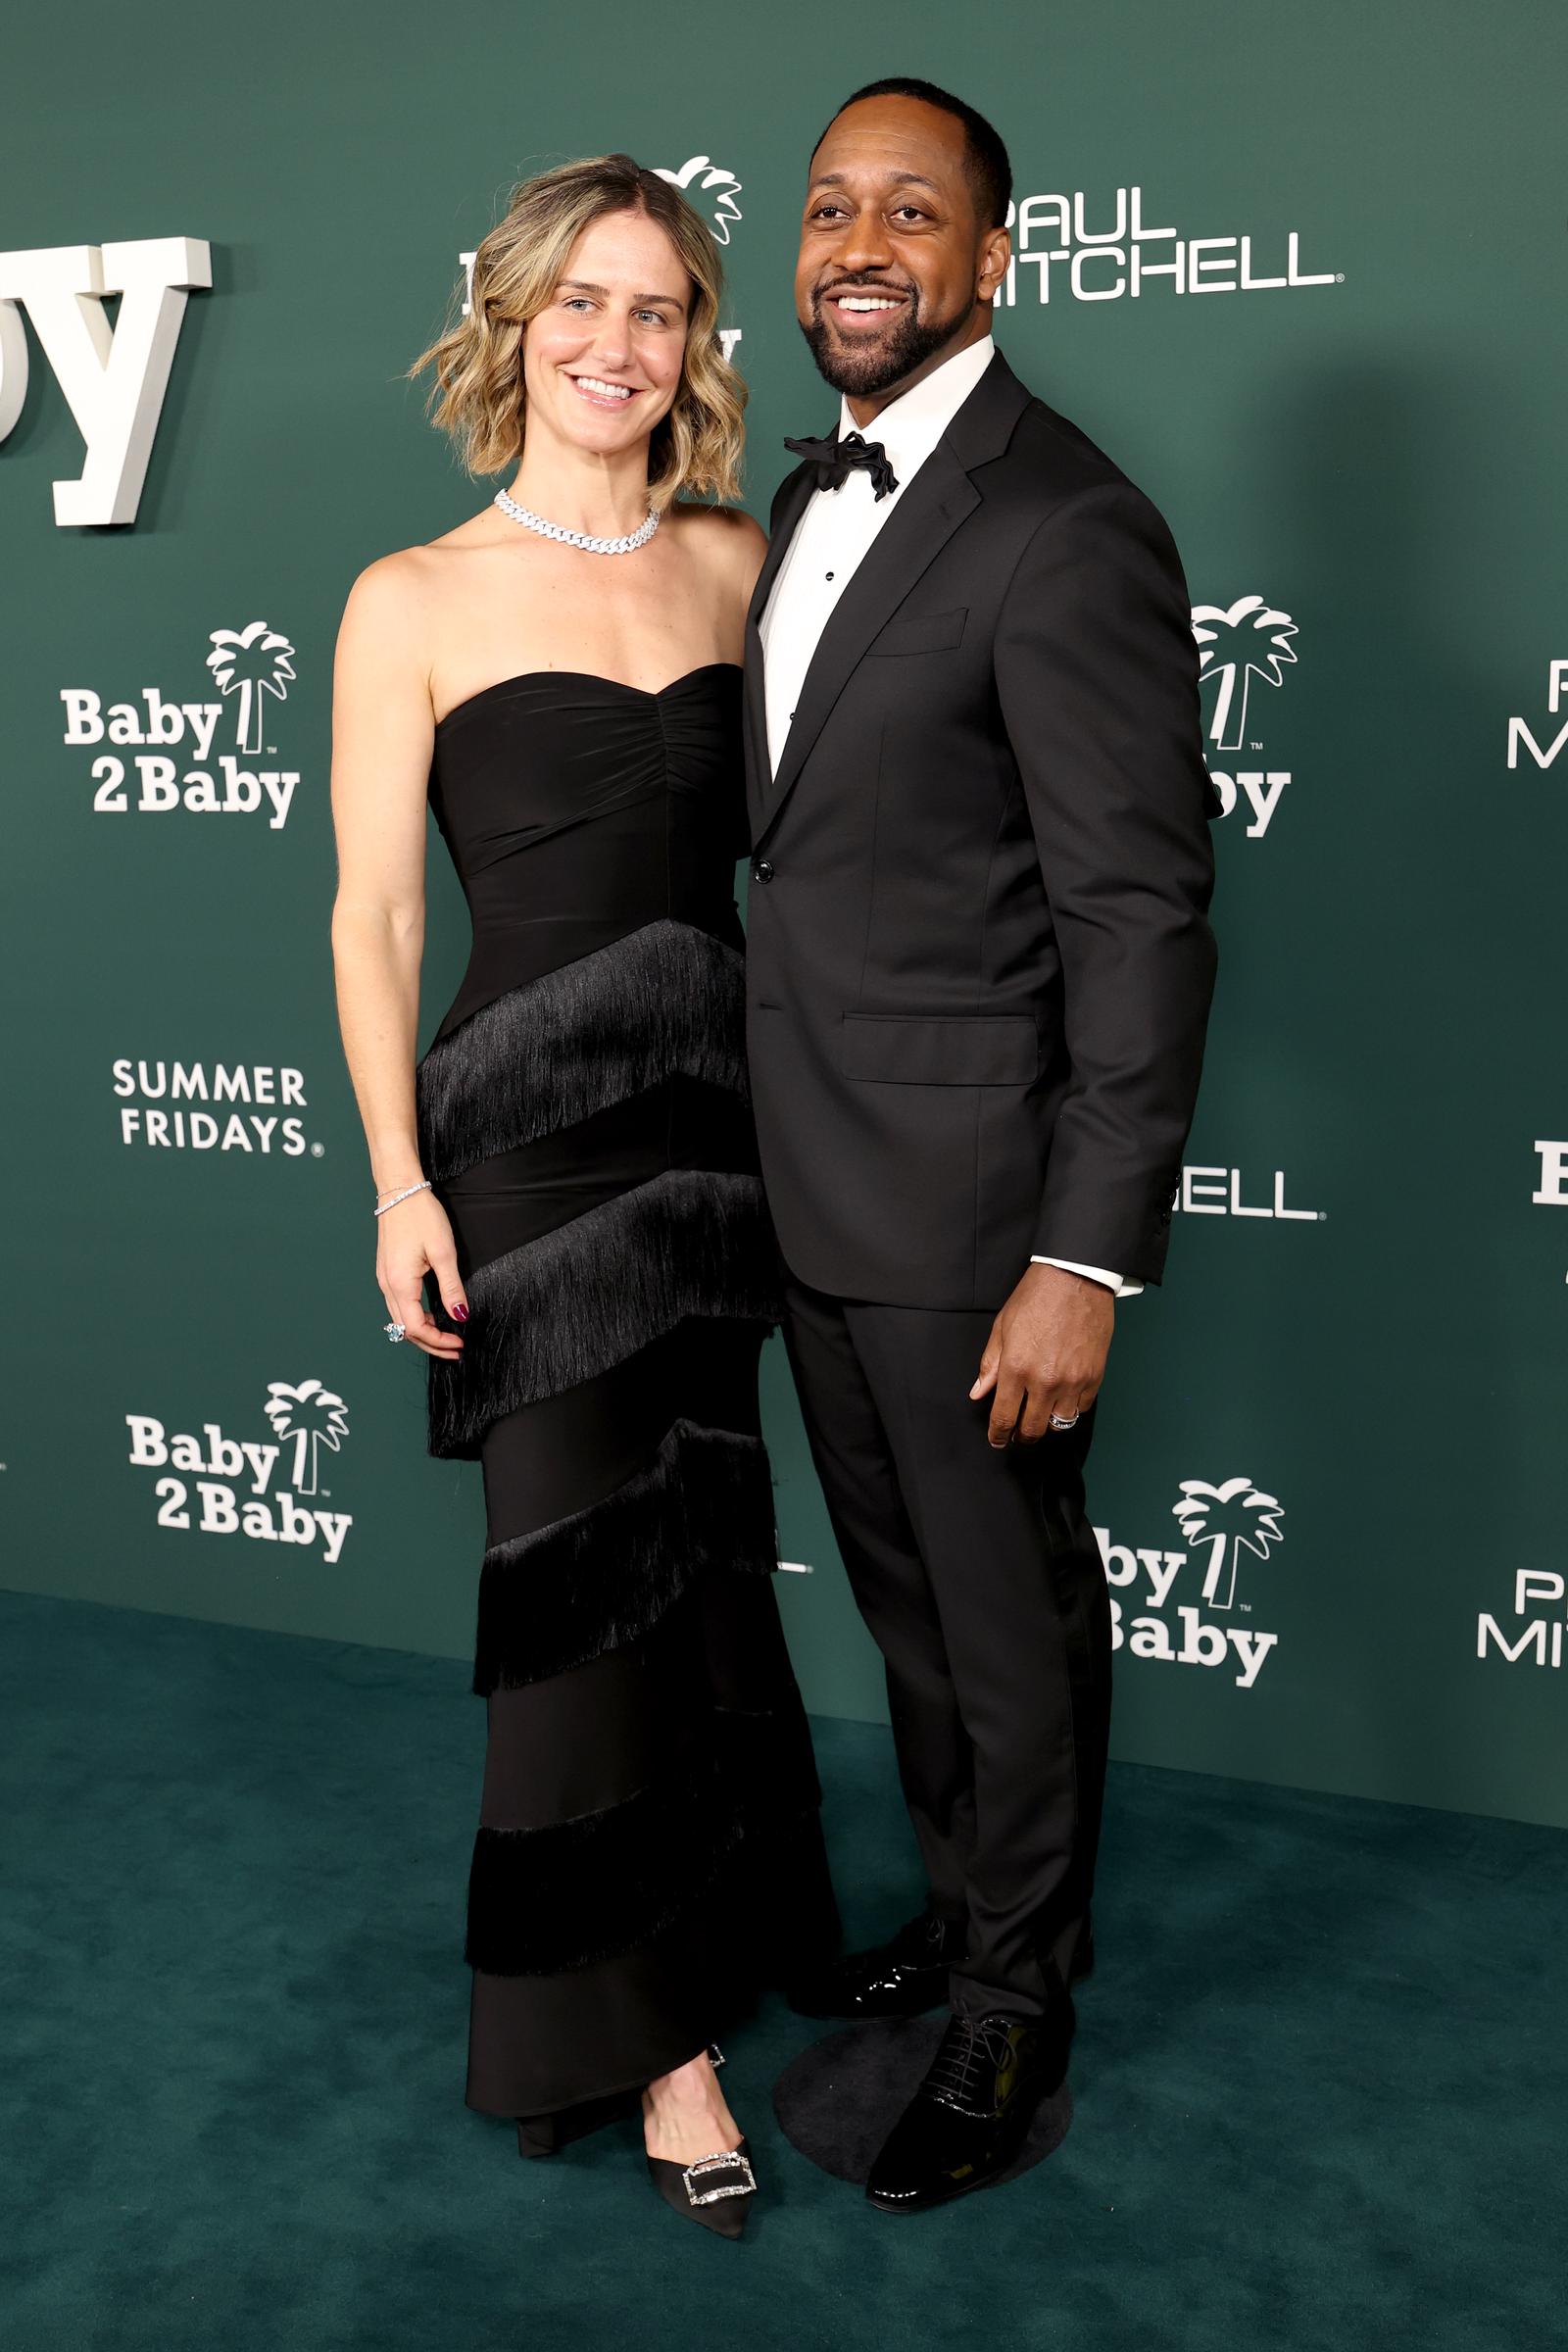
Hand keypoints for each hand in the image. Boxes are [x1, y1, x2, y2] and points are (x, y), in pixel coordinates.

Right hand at [376, 1189, 467, 1358]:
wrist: (400, 1190)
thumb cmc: (421, 1216)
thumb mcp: (444, 1252)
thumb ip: (452, 1288)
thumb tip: (460, 1316)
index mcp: (400, 1284)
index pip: (416, 1328)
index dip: (438, 1342)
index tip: (459, 1344)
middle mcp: (387, 1285)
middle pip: (405, 1329)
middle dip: (430, 1343)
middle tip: (455, 1348)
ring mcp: (384, 1278)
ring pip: (400, 1319)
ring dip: (423, 1331)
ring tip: (447, 1335)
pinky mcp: (387, 1271)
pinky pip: (398, 1305)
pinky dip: (415, 1317)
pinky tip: (432, 1315)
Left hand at [969, 1262, 1112, 1447]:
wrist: (1076, 1278)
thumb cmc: (1036, 1297)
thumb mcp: (1002, 1328)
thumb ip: (990, 1365)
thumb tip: (979, 1392)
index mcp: (1017, 1369)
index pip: (1004, 1417)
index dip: (998, 1435)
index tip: (997, 1440)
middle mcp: (1045, 1381)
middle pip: (1033, 1429)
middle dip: (1022, 1436)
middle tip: (1018, 1433)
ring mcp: (1073, 1381)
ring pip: (1060, 1424)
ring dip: (1048, 1422)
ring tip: (1042, 1413)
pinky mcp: (1094, 1376)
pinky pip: (1082, 1408)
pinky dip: (1071, 1408)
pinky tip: (1063, 1398)